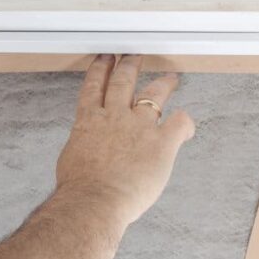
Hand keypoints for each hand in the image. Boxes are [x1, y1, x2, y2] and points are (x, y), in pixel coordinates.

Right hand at [54, 53, 195, 226]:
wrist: (94, 200)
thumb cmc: (79, 187)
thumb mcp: (72, 158)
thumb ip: (85, 144)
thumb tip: (89, 146)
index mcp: (89, 121)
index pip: (94, 87)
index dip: (101, 70)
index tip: (105, 60)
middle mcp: (115, 117)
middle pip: (123, 81)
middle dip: (129, 66)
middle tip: (133, 57)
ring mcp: (140, 127)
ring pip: (154, 94)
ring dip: (163, 83)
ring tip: (169, 79)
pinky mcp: (161, 142)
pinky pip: (180, 123)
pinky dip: (185, 122)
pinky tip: (185, 124)